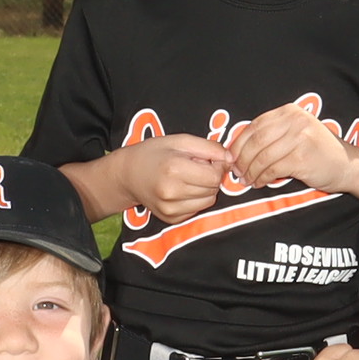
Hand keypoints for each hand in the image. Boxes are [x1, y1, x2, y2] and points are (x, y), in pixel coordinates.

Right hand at [113, 129, 232, 220]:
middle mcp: (172, 192)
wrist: (127, 174)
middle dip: (210, 177)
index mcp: (174, 169)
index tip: (208, 160)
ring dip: (205, 189)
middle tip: (195, 167)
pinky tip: (182, 189)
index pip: (215, 176)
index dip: (217, 166)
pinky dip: (195, 200)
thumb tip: (231, 159)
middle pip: (213, 189)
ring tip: (188, 178)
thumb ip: (208, 147)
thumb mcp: (179, 140)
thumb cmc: (153, 153)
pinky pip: (197, 210)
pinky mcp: (171, 219)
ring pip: (208, 201)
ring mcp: (170, 208)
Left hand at [219, 94, 358, 198]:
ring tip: (246, 180)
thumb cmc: (317, 152)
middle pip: (256, 141)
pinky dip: (262, 178)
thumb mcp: (296, 133)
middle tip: (236, 172)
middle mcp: (295, 120)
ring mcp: (300, 138)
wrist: (347, 166)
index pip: (255, 126)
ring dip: (250, 171)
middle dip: (241, 159)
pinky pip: (272, 169)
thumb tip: (237, 148)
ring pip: (262, 157)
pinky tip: (259, 183)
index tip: (230, 157)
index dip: (238, 143)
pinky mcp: (302, 157)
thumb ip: (272, 134)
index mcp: (290, 111)